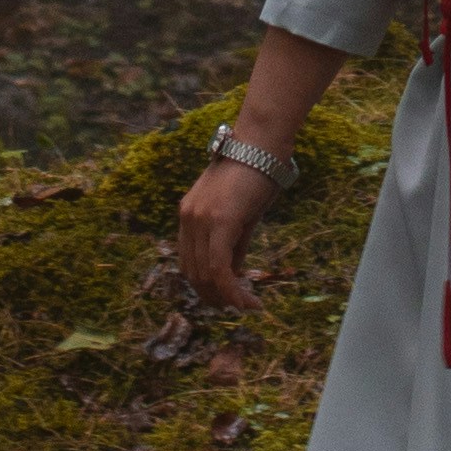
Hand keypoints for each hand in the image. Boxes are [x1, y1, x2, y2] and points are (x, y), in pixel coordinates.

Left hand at [174, 157, 273, 312]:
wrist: (262, 143)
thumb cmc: (256, 173)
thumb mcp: (241, 214)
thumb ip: (233, 244)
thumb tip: (232, 274)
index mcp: (189, 214)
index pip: (188, 261)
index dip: (204, 285)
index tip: (224, 298)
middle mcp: (188, 218)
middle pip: (193, 272)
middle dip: (214, 296)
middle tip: (237, 307)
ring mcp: (201, 219)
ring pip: (206, 274)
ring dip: (226, 297)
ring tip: (247, 306)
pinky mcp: (220, 222)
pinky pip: (219, 268)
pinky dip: (232, 290)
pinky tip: (247, 301)